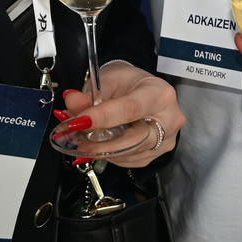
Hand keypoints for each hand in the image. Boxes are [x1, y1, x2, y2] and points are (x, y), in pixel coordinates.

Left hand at [57, 60, 183, 167]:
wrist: (141, 90)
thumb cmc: (129, 83)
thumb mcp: (108, 80)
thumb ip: (89, 94)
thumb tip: (72, 102)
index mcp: (159, 93)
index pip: (130, 109)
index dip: (102, 117)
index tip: (79, 122)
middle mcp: (169, 118)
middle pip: (133, 139)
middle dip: (100, 144)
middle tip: (76, 141)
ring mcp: (165, 139)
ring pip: (129, 153)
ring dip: (101, 150)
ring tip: (82, 140)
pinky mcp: (157, 154)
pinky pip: (129, 161)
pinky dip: (110, 155)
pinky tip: (100, 145)